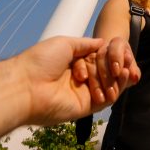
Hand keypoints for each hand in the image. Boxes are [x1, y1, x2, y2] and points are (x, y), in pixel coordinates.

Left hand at [14, 36, 138, 125]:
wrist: (26, 86)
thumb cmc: (40, 61)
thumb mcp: (64, 43)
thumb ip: (85, 44)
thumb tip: (102, 41)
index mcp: (71, 62)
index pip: (96, 58)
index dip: (108, 55)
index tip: (118, 49)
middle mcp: (77, 78)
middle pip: (104, 71)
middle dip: (113, 66)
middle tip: (121, 63)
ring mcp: (81, 93)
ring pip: (107, 84)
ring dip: (117, 77)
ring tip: (124, 70)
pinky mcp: (85, 107)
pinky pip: (106, 99)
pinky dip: (116, 89)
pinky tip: (123, 78)